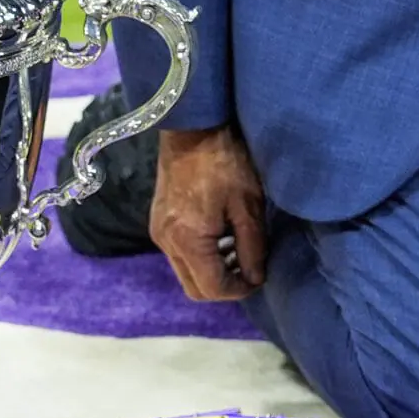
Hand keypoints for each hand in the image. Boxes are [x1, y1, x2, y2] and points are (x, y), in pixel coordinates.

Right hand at [150, 125, 267, 300]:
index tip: (260, 277)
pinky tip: (221, 238)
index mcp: (188, 240)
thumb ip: (252, 248)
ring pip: (186, 274)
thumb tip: (255, 279)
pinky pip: (179, 255)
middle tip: (249, 270)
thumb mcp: (248, 206)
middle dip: (224, 287)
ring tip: (239, 252)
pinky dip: (201, 257)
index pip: (213, 288)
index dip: (240, 290)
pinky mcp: (158, 223)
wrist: (193, 127)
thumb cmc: (226, 162)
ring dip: (212, 272)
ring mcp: (159, 233)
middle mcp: (167, 242)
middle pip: (195, 289)